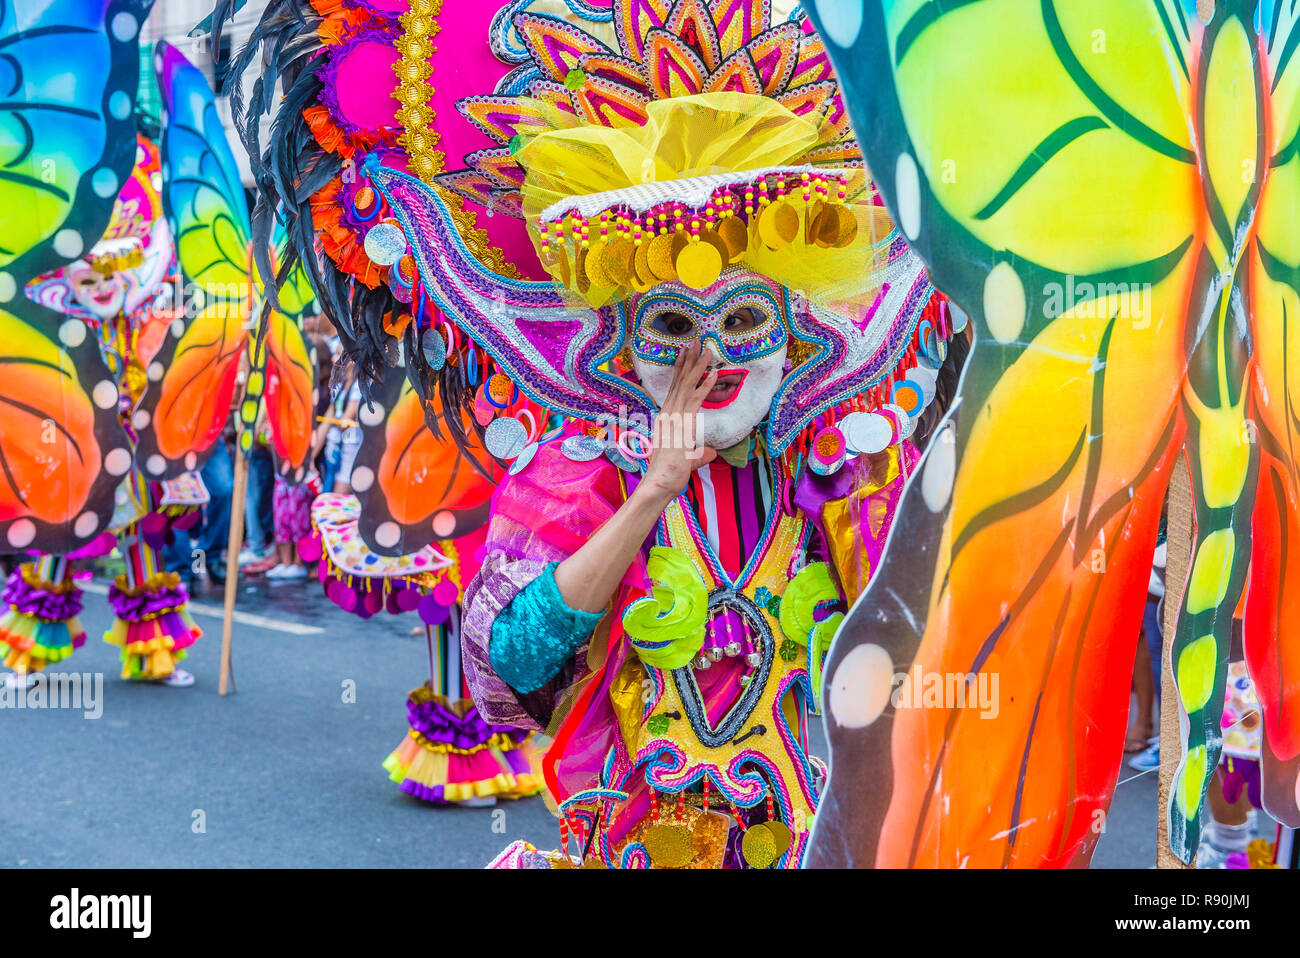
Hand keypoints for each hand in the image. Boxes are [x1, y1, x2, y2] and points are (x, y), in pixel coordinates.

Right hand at [639, 339, 716, 506]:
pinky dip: (705, 387)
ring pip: (688, 386)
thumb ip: (698, 453)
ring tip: (707, 350)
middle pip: (680, 381)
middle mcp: (669, 413)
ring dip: (699, 367)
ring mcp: (675, 417)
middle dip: (689, 361)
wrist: (659, 482)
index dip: (682, 370)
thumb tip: (709, 453)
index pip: (676, 388)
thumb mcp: (687, 459)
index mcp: (667, 417)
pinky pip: (695, 400)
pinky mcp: (683, 424)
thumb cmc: (669, 473)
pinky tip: (713, 374)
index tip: (686, 354)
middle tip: (696, 342)